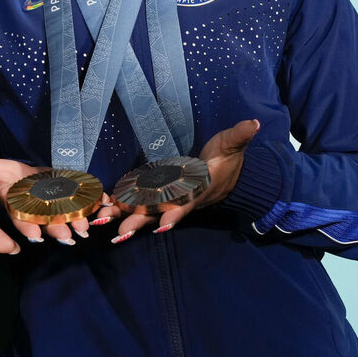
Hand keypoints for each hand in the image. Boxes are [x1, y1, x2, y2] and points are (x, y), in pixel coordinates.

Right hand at [0, 158, 103, 244]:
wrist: (24, 176)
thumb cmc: (6, 174)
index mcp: (17, 207)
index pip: (20, 219)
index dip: (27, 227)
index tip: (34, 236)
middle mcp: (36, 212)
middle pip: (46, 223)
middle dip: (57, 229)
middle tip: (68, 237)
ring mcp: (54, 208)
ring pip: (65, 218)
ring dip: (75, 223)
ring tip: (85, 229)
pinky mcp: (68, 200)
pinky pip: (82, 205)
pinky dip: (94, 204)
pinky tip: (104, 204)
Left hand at [106, 118, 259, 242]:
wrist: (228, 176)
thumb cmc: (227, 159)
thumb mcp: (232, 145)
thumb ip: (239, 135)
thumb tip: (253, 123)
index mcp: (198, 188)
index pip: (187, 201)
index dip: (176, 212)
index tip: (163, 224)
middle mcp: (182, 199)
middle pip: (159, 213)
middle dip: (140, 221)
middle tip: (120, 233)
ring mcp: (171, 200)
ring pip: (146, 212)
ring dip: (126, 219)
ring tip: (104, 226)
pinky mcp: (161, 197)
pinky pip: (141, 205)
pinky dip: (124, 210)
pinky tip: (105, 214)